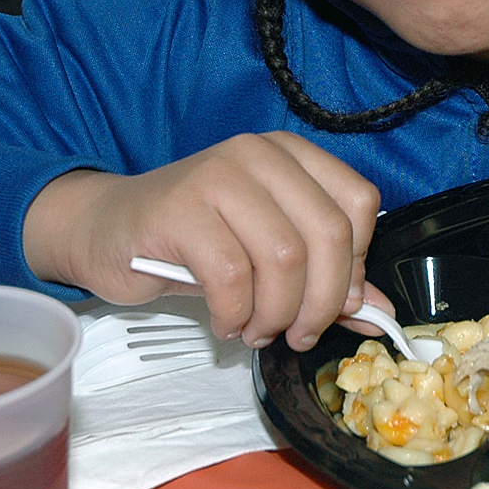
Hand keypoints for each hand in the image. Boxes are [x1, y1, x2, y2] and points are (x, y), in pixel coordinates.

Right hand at [23, 132, 379, 350]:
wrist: (108, 229)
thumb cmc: (194, 240)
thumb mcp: (267, 253)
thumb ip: (325, 278)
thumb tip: (379, 314)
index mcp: (291, 155)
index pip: (357, 203)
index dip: (354, 263)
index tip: (338, 304)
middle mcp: (259, 155)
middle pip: (326, 234)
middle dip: (321, 301)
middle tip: (300, 334)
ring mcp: (217, 175)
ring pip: (284, 258)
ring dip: (277, 313)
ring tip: (258, 330)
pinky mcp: (179, 209)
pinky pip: (231, 276)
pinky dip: (236, 314)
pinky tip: (226, 321)